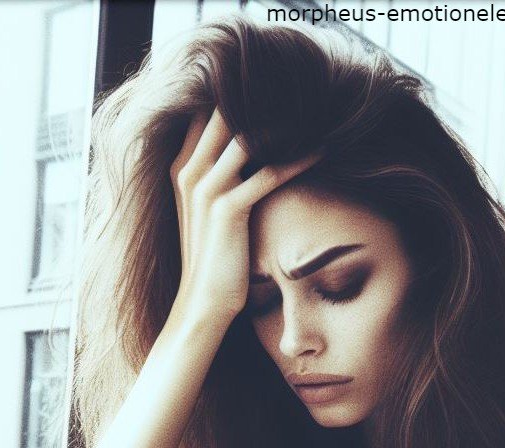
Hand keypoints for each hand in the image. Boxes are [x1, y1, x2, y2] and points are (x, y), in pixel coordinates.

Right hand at [169, 108, 319, 327]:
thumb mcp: (209, 212)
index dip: (238, 93)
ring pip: (248, 136)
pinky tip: (322, 150)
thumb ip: (220, 177)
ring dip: (286, 123)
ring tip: (316, 113)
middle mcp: (189, 170)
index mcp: (182, 166)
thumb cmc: (214, 260)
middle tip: (303, 88)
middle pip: (226, 112)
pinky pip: (268, 172)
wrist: (202, 305)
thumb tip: (251, 154)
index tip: (275, 85)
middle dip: (264, 97)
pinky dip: (298, 159)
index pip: (207, 110)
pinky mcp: (227, 209)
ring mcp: (205, 188)